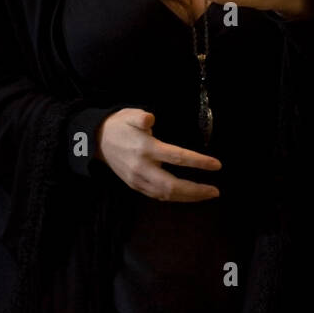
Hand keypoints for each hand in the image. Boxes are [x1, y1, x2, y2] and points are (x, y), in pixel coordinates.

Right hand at [94, 108, 220, 200]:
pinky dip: (174, 198)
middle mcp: (142, 167)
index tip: (216, 165)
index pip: (177, 158)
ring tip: (206, 195)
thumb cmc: (119, 125)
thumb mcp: (129, 114)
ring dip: (187, 198)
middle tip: (215, 191)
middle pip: (172, 185)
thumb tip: (150, 119)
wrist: (97, 141)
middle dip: (195, 190)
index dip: (198, 162)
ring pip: (165, 195)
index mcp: (145, 148)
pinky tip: (186, 196)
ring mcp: (137, 179)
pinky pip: (157, 196)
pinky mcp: (135, 185)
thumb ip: (140, 117)